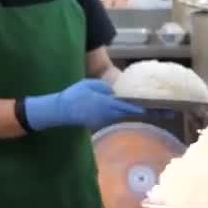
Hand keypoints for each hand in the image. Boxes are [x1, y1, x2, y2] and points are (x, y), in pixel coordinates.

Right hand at [24, 79, 143, 131]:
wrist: (62, 110)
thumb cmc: (75, 94)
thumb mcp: (89, 84)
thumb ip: (103, 87)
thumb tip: (114, 92)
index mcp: (105, 103)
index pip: (125, 107)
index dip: (136, 109)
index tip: (145, 110)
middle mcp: (106, 113)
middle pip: (123, 113)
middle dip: (132, 111)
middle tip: (142, 109)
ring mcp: (101, 120)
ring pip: (116, 116)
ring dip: (123, 113)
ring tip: (132, 109)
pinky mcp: (97, 123)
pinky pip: (109, 118)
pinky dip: (114, 115)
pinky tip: (115, 112)